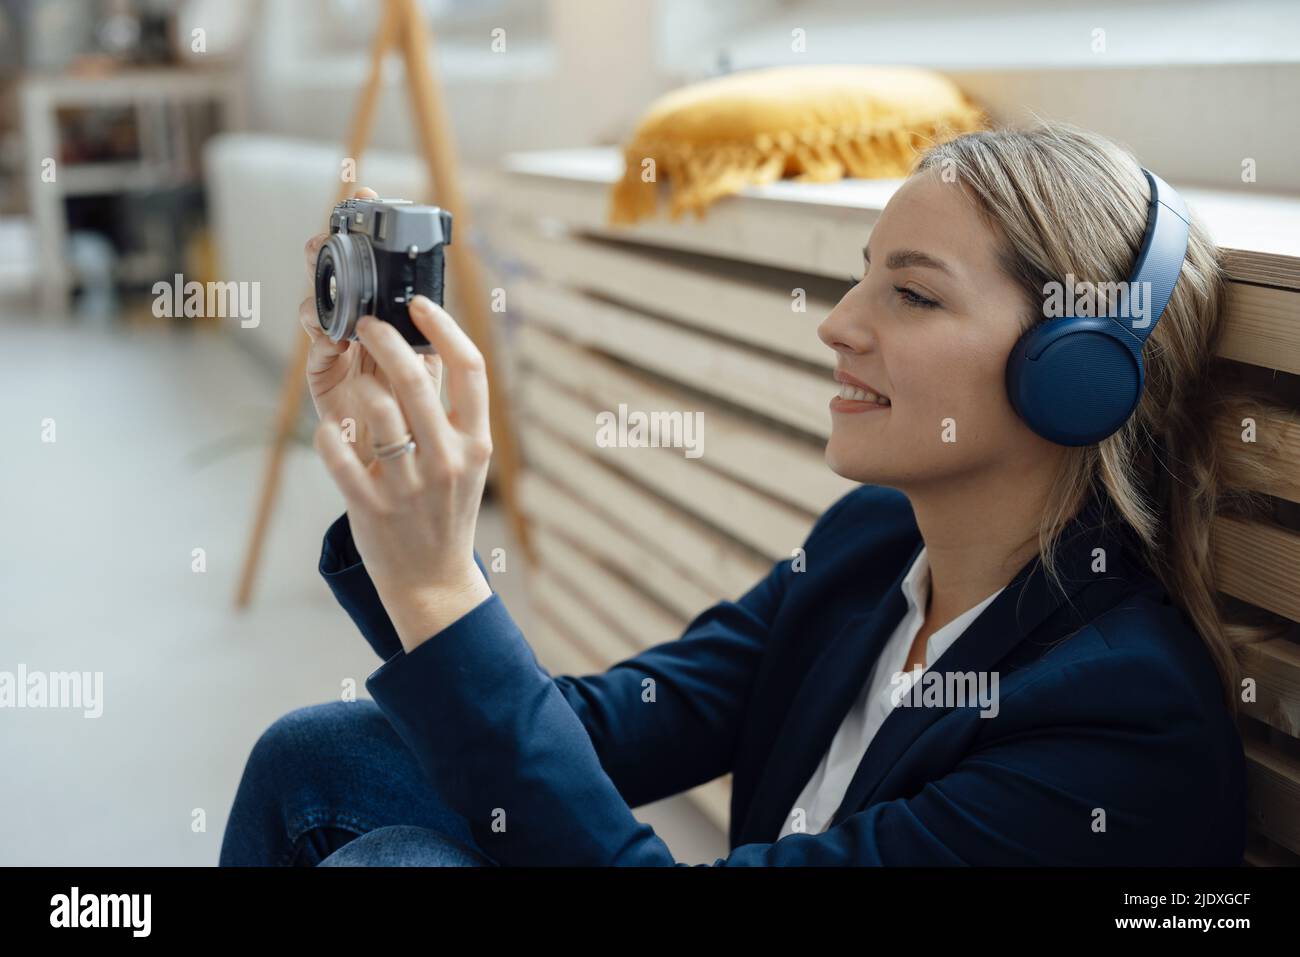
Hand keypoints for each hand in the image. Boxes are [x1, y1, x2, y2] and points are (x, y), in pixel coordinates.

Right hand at [300, 186, 442, 467]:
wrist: (410, 494)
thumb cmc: (427, 435)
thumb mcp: (440, 383)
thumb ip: (435, 346)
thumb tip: (431, 302)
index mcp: (395, 325)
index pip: (376, 266)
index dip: (366, 229)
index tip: (366, 192)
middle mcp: (363, 334)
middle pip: (339, 278)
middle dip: (332, 251)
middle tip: (328, 231)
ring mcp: (339, 358)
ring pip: (319, 313)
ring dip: (322, 299)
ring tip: (330, 297)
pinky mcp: (324, 390)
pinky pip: (315, 361)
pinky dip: (320, 347)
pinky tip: (329, 345)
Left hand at [312, 296, 493, 651]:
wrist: (432, 580)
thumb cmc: (446, 511)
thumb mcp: (467, 463)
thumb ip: (454, 413)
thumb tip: (432, 347)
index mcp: (477, 444)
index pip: (471, 369)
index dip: (444, 327)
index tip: (419, 304)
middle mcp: (448, 461)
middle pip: (417, 379)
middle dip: (384, 338)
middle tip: (366, 323)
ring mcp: (410, 486)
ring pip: (377, 411)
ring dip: (358, 387)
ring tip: (353, 385)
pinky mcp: (372, 507)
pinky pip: (339, 457)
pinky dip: (328, 438)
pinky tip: (329, 431)